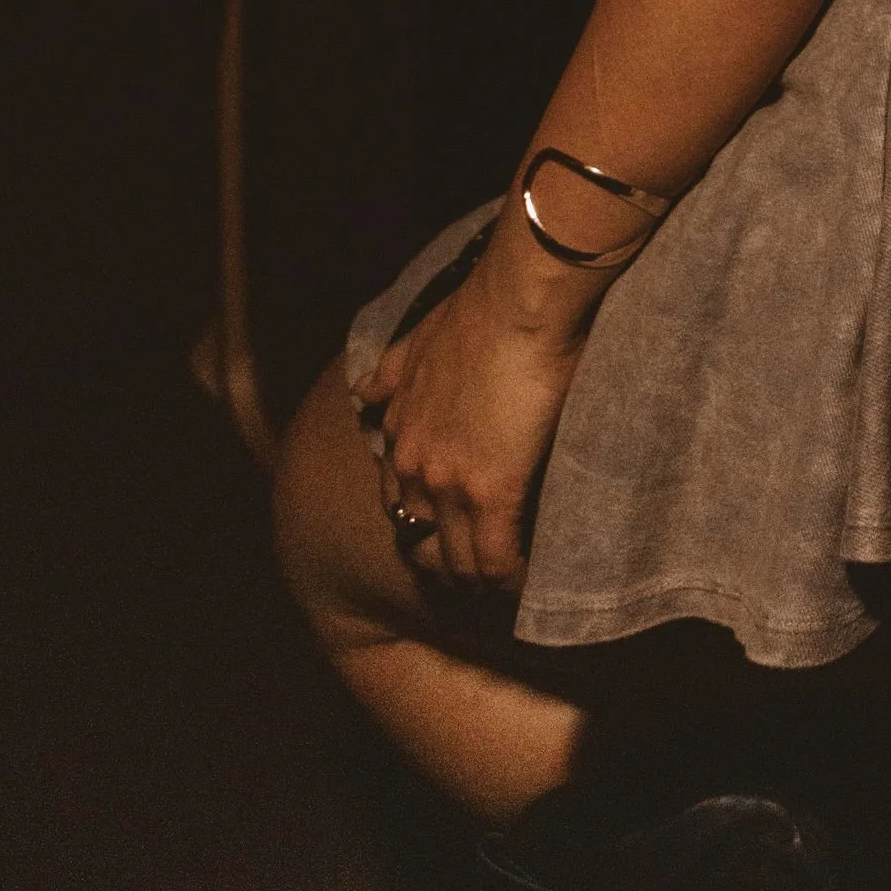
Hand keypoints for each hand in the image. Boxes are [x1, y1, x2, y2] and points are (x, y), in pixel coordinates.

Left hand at [368, 250, 586, 592]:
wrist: (517, 301)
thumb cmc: (479, 309)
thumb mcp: (418, 339)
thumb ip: (392, 371)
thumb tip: (364, 391)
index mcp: (399, 432)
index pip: (400, 498)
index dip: (425, 520)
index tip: (449, 529)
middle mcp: (414, 465)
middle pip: (422, 541)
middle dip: (447, 560)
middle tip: (477, 571)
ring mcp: (449, 484)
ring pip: (457, 560)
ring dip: (478, 579)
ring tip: (503, 589)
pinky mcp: (492, 493)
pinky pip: (496, 559)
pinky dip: (509, 579)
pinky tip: (526, 586)